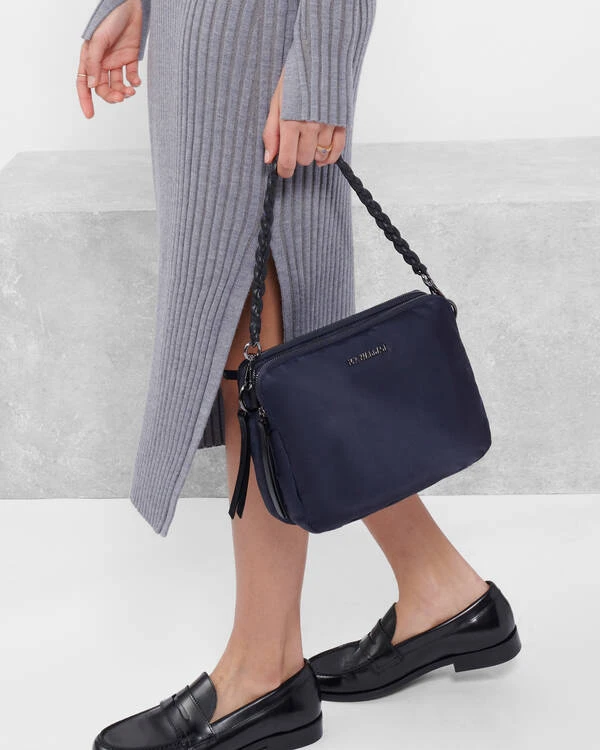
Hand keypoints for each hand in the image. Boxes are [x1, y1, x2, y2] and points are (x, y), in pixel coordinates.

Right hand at [76, 0, 143, 118]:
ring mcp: (116, 59)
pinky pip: (131, 75)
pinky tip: (137, 82)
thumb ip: (95, 63)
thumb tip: (93, 85)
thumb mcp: (99, 41)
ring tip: (131, 91)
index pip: (84, 83)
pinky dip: (134, 82)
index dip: (86, 99)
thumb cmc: (111, 18)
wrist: (131, 5)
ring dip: (123, 91)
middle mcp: (102, 61)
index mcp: (90, 57)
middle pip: (103, 87)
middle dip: (111, 96)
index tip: (90, 114)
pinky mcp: (130, 57)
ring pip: (117, 84)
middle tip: (121, 97)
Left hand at [263, 68, 345, 177]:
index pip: (287, 161)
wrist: (321, 55)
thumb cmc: (296, 77)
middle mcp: (310, 127)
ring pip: (320, 156)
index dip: (283, 170)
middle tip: (294, 144)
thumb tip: (269, 159)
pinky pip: (337, 150)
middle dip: (297, 156)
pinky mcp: (342, 122)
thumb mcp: (276, 103)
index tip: (282, 169)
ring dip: (313, 153)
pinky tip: (323, 154)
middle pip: (304, 160)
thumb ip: (271, 133)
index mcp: (290, 122)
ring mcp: (328, 125)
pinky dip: (330, 156)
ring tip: (308, 141)